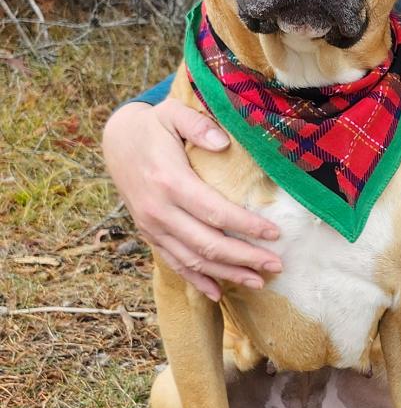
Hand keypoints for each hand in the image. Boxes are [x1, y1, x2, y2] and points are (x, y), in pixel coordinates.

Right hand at [102, 99, 282, 300]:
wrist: (115, 140)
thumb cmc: (153, 126)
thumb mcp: (173, 113)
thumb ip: (198, 125)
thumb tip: (223, 142)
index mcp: (170, 182)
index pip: (215, 212)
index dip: (246, 226)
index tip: (275, 234)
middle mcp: (159, 211)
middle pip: (207, 244)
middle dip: (245, 258)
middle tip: (277, 264)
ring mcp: (152, 226)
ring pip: (192, 260)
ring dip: (227, 274)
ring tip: (259, 281)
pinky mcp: (149, 234)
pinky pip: (173, 263)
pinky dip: (196, 281)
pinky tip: (217, 293)